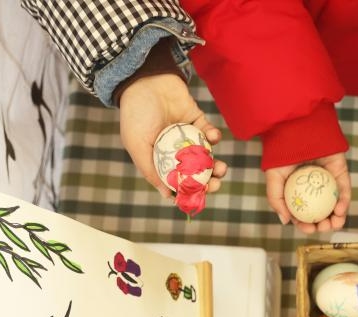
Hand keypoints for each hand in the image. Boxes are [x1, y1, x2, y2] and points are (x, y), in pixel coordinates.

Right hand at [116, 42, 225, 198]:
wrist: (145, 79)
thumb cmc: (136, 113)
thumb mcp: (137, 145)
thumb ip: (150, 170)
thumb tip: (167, 195)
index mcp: (158, 159)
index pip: (176, 181)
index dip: (189, 191)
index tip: (199, 196)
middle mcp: (173, 150)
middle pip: (195, 172)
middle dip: (209, 181)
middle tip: (216, 184)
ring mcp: (187, 136)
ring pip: (207, 157)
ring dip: (217, 165)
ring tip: (221, 168)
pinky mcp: (197, 121)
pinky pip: (210, 134)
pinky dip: (214, 137)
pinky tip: (213, 136)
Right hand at [265, 153, 350, 233]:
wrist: (296, 130)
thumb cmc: (282, 153)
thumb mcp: (274, 178)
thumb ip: (276, 199)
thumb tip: (286, 221)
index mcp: (299, 192)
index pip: (305, 213)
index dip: (307, 224)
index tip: (309, 229)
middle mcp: (315, 189)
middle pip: (322, 212)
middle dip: (324, 225)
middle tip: (322, 227)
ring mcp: (329, 182)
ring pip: (335, 205)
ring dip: (337, 219)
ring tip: (333, 223)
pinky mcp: (341, 174)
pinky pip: (344, 191)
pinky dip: (344, 203)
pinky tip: (339, 210)